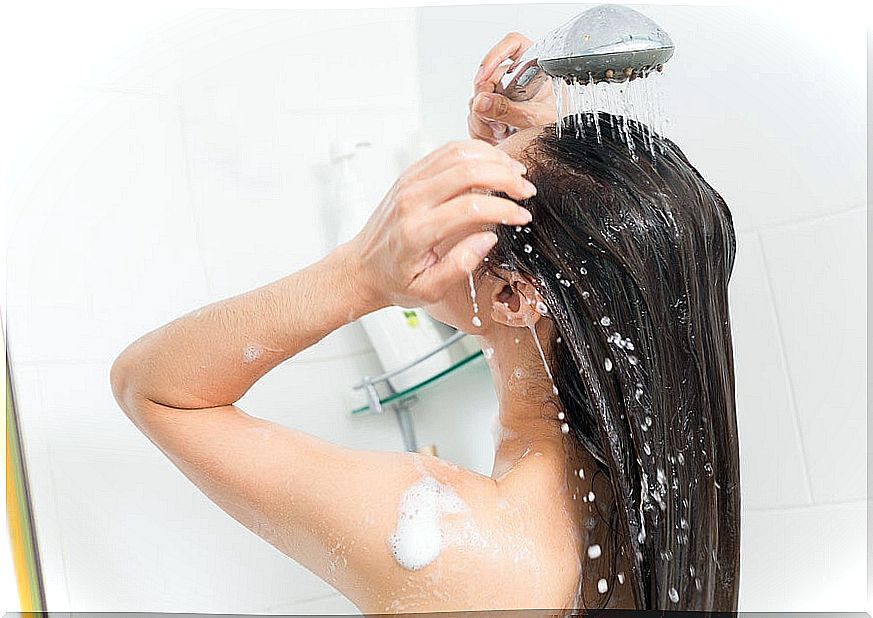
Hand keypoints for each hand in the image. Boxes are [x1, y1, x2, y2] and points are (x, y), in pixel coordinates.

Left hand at [347, 140, 535, 308]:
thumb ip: (460, 265)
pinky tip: (493, 163)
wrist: (362, 268)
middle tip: (526, 190)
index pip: (470, 207)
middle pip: (468, 172)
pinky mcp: (410, 175)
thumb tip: (488, 237)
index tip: (522, 217)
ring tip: (516, 172)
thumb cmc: (395, 280)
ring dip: (493, 158)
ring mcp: (409, 183)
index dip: (504, 209)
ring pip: (458, 153)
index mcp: (417, 231)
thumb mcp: (428, 290)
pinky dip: (475, 151)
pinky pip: (446, 151)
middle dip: (506, 177)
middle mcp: (411, 201)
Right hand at [467, 32, 556, 143]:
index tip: (482, 76)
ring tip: (501, 133)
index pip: (513, 45)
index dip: (495, 55)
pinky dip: (480, 129)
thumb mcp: (535, 119)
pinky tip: (495, 137)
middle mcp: (518, 77)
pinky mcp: (494, 109)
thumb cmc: (555, 126)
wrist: (552, 148)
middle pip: (488, 77)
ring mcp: (504, 93)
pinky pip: (475, 114)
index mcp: (536, 68)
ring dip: (482, 120)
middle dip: (485, 102)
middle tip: (496, 123)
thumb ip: (508, 110)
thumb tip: (481, 102)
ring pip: (478, 98)